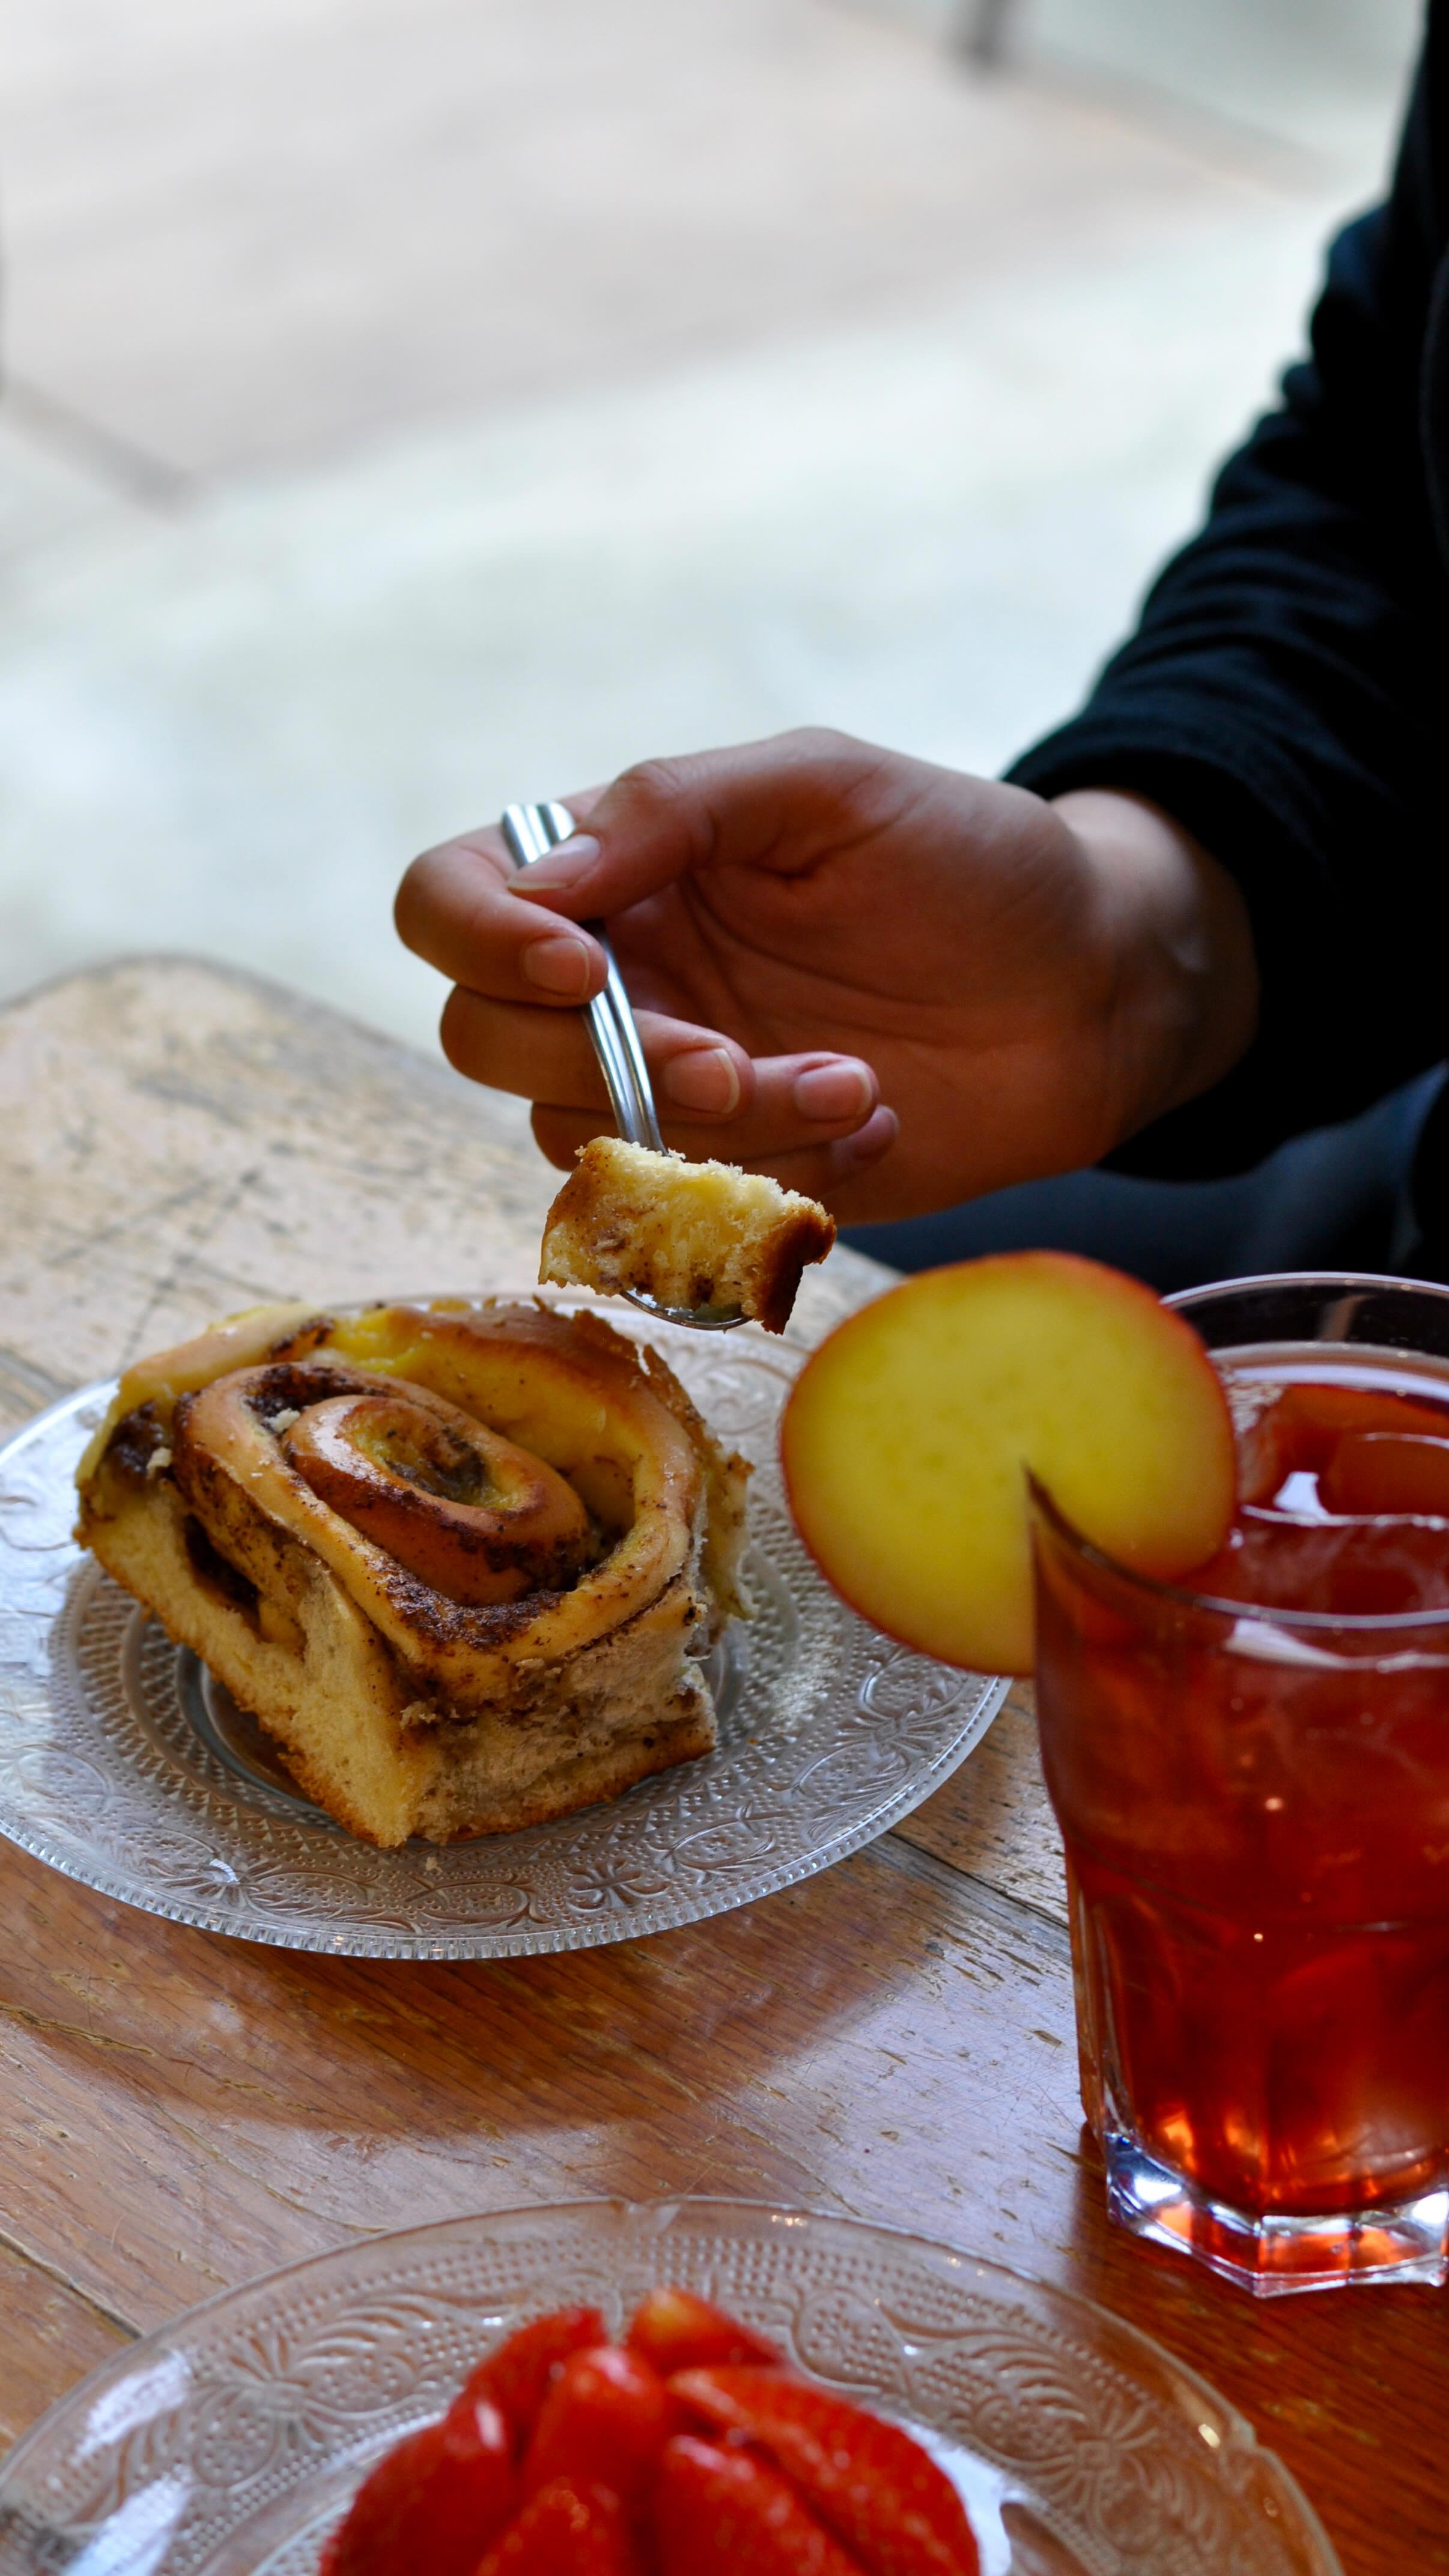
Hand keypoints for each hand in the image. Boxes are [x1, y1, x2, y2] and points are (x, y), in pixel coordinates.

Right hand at [395, 729, 1257, 1222]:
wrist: (1093, 988)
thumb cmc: (968, 860)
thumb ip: (679, 804)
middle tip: (732, 1059)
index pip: (448, 899)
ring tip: (855, 1080)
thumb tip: (545, 877)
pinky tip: (874, 1122)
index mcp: (617, 868)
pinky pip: (682, 1210)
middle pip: (481, 1039)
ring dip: (717, 1124)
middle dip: (602, 1061)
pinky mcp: (732, 1177)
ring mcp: (665, 1087)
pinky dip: (776, 1174)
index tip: (583, 966)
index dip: (480, 941)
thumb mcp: (830, 785)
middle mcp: (616, 980)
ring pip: (586, 1138)